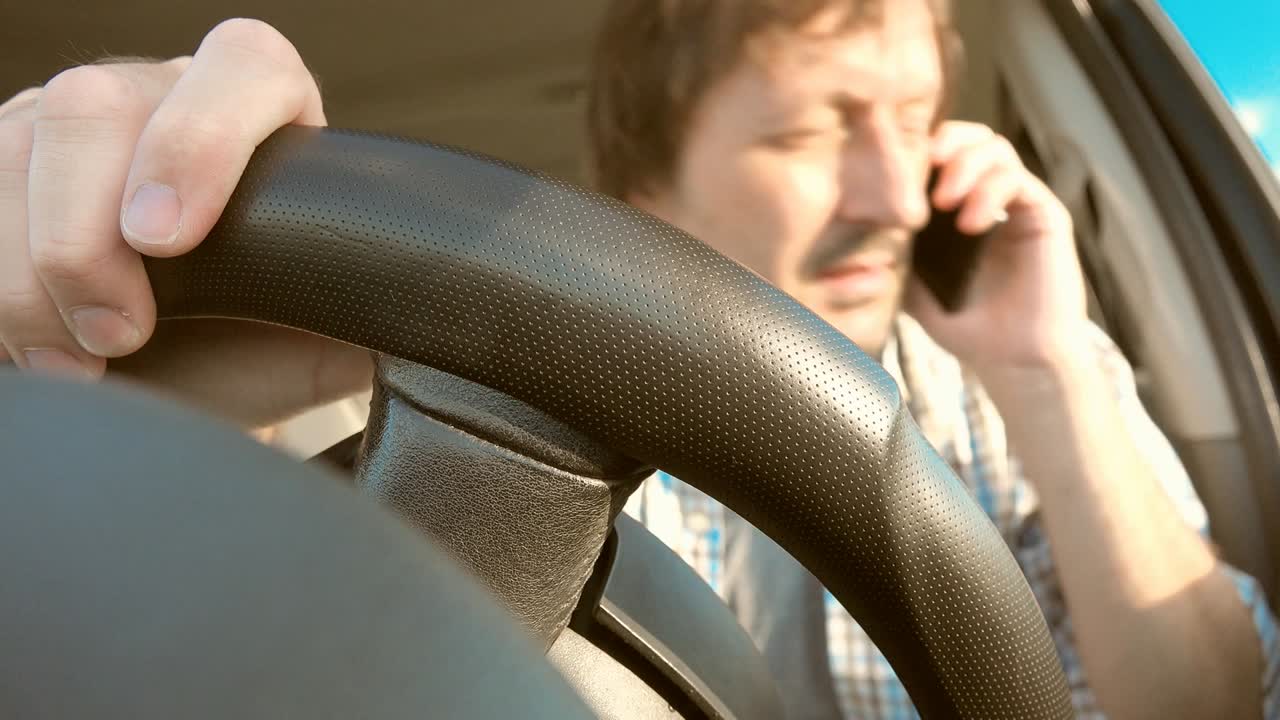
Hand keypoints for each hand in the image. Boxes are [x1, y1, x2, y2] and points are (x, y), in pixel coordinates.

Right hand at [0, 18, 372, 424]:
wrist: (179, 379)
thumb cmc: (254, 347)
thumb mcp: (320, 339)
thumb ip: (365, 319)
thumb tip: (424, 324)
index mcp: (259, 112)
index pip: (243, 66)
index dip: (201, 139)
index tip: (171, 240)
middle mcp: (159, 98)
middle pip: (97, 107)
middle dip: (88, 234)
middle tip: (119, 332)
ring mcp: (66, 128)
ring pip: (17, 153)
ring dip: (31, 274)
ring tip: (83, 359)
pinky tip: (41, 347)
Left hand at [904, 121, 1088, 374]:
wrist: (1011, 359)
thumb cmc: (963, 323)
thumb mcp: (912, 281)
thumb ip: (892, 248)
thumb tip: (848, 225)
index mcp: (959, 204)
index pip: (941, 153)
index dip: (917, 151)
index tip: (890, 170)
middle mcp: (991, 195)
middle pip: (970, 137)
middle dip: (943, 143)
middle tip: (920, 170)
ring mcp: (1020, 202)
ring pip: (995, 148)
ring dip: (964, 166)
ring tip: (942, 202)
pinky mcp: (1044, 214)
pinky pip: (1018, 180)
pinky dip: (990, 192)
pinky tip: (970, 223)